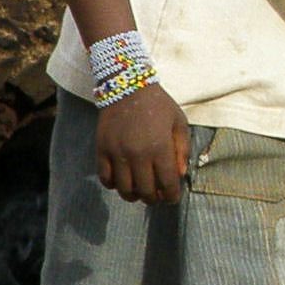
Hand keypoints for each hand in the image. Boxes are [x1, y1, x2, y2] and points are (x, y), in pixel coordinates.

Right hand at [93, 81, 190, 203]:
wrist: (126, 86)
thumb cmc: (158, 105)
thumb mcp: (179, 123)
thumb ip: (182, 150)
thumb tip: (179, 175)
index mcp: (160, 147)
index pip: (168, 184)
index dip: (172, 196)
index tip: (172, 197)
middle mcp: (138, 154)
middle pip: (146, 192)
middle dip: (154, 198)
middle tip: (156, 194)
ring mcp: (117, 153)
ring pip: (125, 190)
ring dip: (134, 196)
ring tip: (139, 190)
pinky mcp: (102, 150)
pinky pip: (106, 179)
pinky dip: (114, 185)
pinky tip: (122, 179)